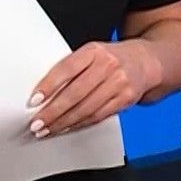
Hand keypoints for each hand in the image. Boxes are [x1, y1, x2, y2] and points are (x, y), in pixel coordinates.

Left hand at [27, 41, 161, 138]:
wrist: (146, 62)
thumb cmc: (111, 58)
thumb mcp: (92, 53)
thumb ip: (72, 68)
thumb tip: (44, 93)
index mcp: (94, 50)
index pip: (67, 68)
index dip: (49, 85)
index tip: (34, 100)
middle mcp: (108, 66)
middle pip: (75, 93)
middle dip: (53, 112)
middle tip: (36, 123)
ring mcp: (119, 83)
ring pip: (86, 108)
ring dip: (64, 122)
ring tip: (47, 130)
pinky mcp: (125, 99)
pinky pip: (98, 116)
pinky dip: (79, 124)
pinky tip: (66, 128)